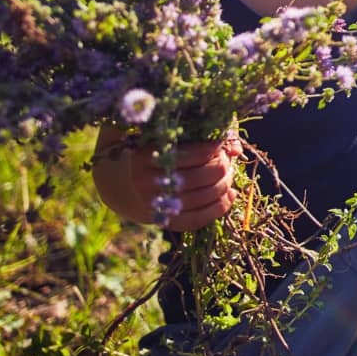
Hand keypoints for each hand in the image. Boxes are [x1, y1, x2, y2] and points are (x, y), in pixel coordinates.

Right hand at [121, 136, 240, 230]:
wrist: (121, 185)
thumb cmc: (150, 151)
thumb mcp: (164, 135)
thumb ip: (200, 133)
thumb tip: (236, 149)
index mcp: (143, 156)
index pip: (191, 153)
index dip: (214, 147)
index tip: (221, 143)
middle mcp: (146, 183)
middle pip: (201, 176)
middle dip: (222, 166)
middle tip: (226, 159)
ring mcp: (154, 206)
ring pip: (203, 197)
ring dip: (225, 184)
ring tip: (229, 174)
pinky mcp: (163, 222)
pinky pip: (197, 219)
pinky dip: (219, 208)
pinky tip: (231, 195)